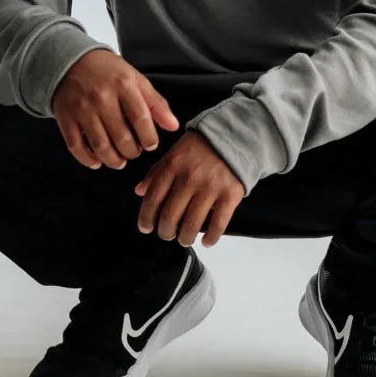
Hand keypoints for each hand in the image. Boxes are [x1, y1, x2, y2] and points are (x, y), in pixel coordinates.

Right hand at [51, 50, 178, 170]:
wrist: (71, 61)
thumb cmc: (108, 72)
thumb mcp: (136, 79)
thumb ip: (156, 103)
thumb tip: (174, 126)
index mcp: (123, 85)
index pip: (141, 119)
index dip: (149, 138)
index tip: (151, 145)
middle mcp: (102, 97)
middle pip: (122, 137)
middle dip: (132, 152)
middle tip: (134, 152)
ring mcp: (82, 109)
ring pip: (101, 146)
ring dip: (114, 161)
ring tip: (120, 161)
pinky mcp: (66, 118)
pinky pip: (76, 147)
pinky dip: (88, 160)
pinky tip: (98, 161)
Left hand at [134, 129, 244, 247]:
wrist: (235, 135)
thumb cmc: (202, 146)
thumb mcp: (174, 152)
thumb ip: (156, 172)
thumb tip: (139, 191)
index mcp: (173, 166)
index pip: (153, 199)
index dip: (146, 218)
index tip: (146, 228)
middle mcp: (190, 178)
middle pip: (170, 217)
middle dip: (165, 232)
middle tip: (167, 234)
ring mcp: (210, 188)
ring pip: (191, 225)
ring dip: (185, 238)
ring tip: (185, 239)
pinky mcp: (230, 195)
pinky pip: (218, 224)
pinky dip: (211, 238)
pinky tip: (206, 241)